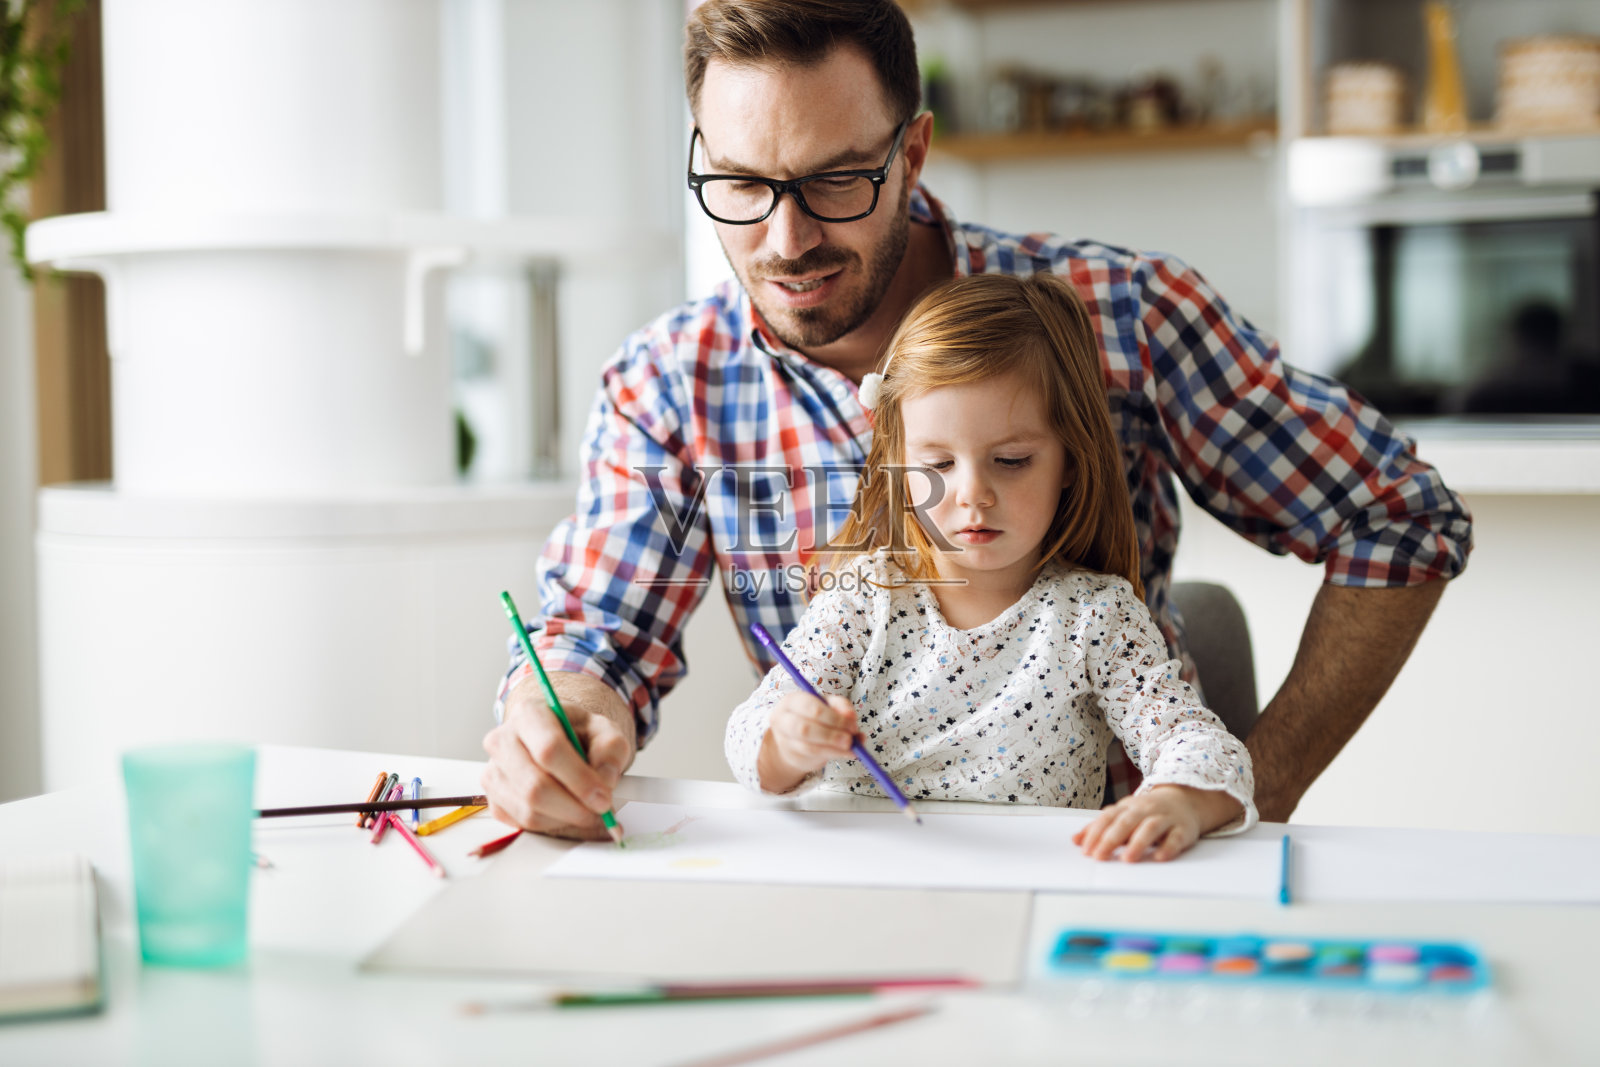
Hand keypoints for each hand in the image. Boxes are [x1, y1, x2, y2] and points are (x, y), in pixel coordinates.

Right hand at [480, 672, 634, 839]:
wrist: (559, 740)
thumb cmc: (579, 734)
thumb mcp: (605, 731)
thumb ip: (611, 749)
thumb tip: (605, 779)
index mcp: (529, 714)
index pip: (549, 750)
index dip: (579, 779)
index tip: (603, 798)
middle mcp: (502, 740)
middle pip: (535, 786)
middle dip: (574, 806)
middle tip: (600, 811)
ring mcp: (494, 771)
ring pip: (529, 810)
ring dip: (566, 818)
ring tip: (587, 809)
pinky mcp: (493, 799)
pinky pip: (523, 822)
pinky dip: (552, 823)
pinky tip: (566, 810)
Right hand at [757, 691, 859, 792]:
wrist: (796, 735)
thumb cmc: (814, 716)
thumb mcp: (828, 705)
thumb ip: (841, 707)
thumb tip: (851, 716)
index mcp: (792, 700)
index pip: (812, 708)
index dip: (834, 718)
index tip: (852, 725)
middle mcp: (783, 719)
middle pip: (805, 728)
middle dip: (831, 735)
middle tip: (849, 740)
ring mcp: (784, 740)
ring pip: (808, 746)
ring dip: (832, 748)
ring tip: (850, 748)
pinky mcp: (791, 756)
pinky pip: (812, 758)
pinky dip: (831, 755)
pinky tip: (844, 753)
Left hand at [1072, 784, 1241, 862]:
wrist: (1184, 800)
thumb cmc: (1147, 812)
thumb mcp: (1122, 815)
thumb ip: (1100, 828)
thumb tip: (1075, 840)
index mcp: (1127, 807)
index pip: (1108, 818)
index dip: (1095, 834)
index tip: (1086, 851)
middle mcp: (1145, 810)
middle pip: (1126, 822)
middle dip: (1111, 839)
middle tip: (1100, 857)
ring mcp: (1165, 818)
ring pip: (1150, 828)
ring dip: (1138, 843)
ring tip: (1127, 859)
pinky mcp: (1183, 829)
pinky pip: (1175, 838)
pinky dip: (1168, 847)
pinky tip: (1159, 858)